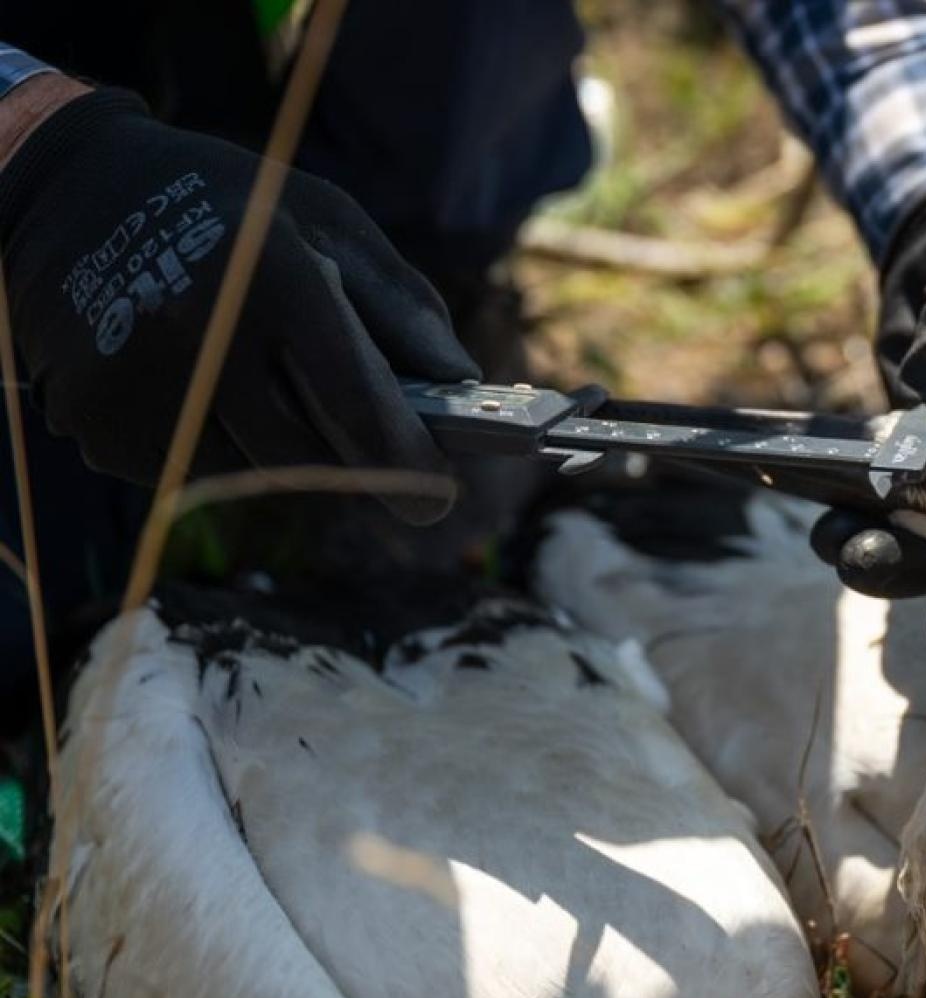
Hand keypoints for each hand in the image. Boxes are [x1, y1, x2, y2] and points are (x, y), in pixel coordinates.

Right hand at [0, 88, 478, 523]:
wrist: (81, 190)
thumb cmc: (238, 209)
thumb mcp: (333, 225)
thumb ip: (405, 307)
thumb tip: (463, 385)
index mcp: (276, 275)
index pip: (357, 406)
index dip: (407, 466)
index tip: (438, 498)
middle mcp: (202, 332)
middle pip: (306, 456)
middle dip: (350, 463)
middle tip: (372, 449)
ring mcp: (142, 382)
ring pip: (250, 473)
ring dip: (281, 451)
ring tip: (267, 383)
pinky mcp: (100, 421)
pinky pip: (192, 472)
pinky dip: (219, 447)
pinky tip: (208, 388)